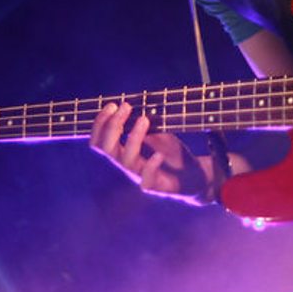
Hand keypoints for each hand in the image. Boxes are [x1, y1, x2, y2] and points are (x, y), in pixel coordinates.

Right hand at [89, 102, 212, 204]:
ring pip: (126, 161)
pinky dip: (150, 166)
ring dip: (133, 137)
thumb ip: (144, 123)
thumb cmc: (171, 153)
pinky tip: (158, 155)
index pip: (99, 140)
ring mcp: (138, 176)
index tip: (113, 105)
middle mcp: (126, 164)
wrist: (193, 175)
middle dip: (112, 126)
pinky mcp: (154, 186)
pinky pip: (146, 180)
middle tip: (125, 106)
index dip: (100, 123)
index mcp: (122, 151)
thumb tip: (136, 106)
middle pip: (106, 149)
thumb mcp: (158, 133)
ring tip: (144, 119)